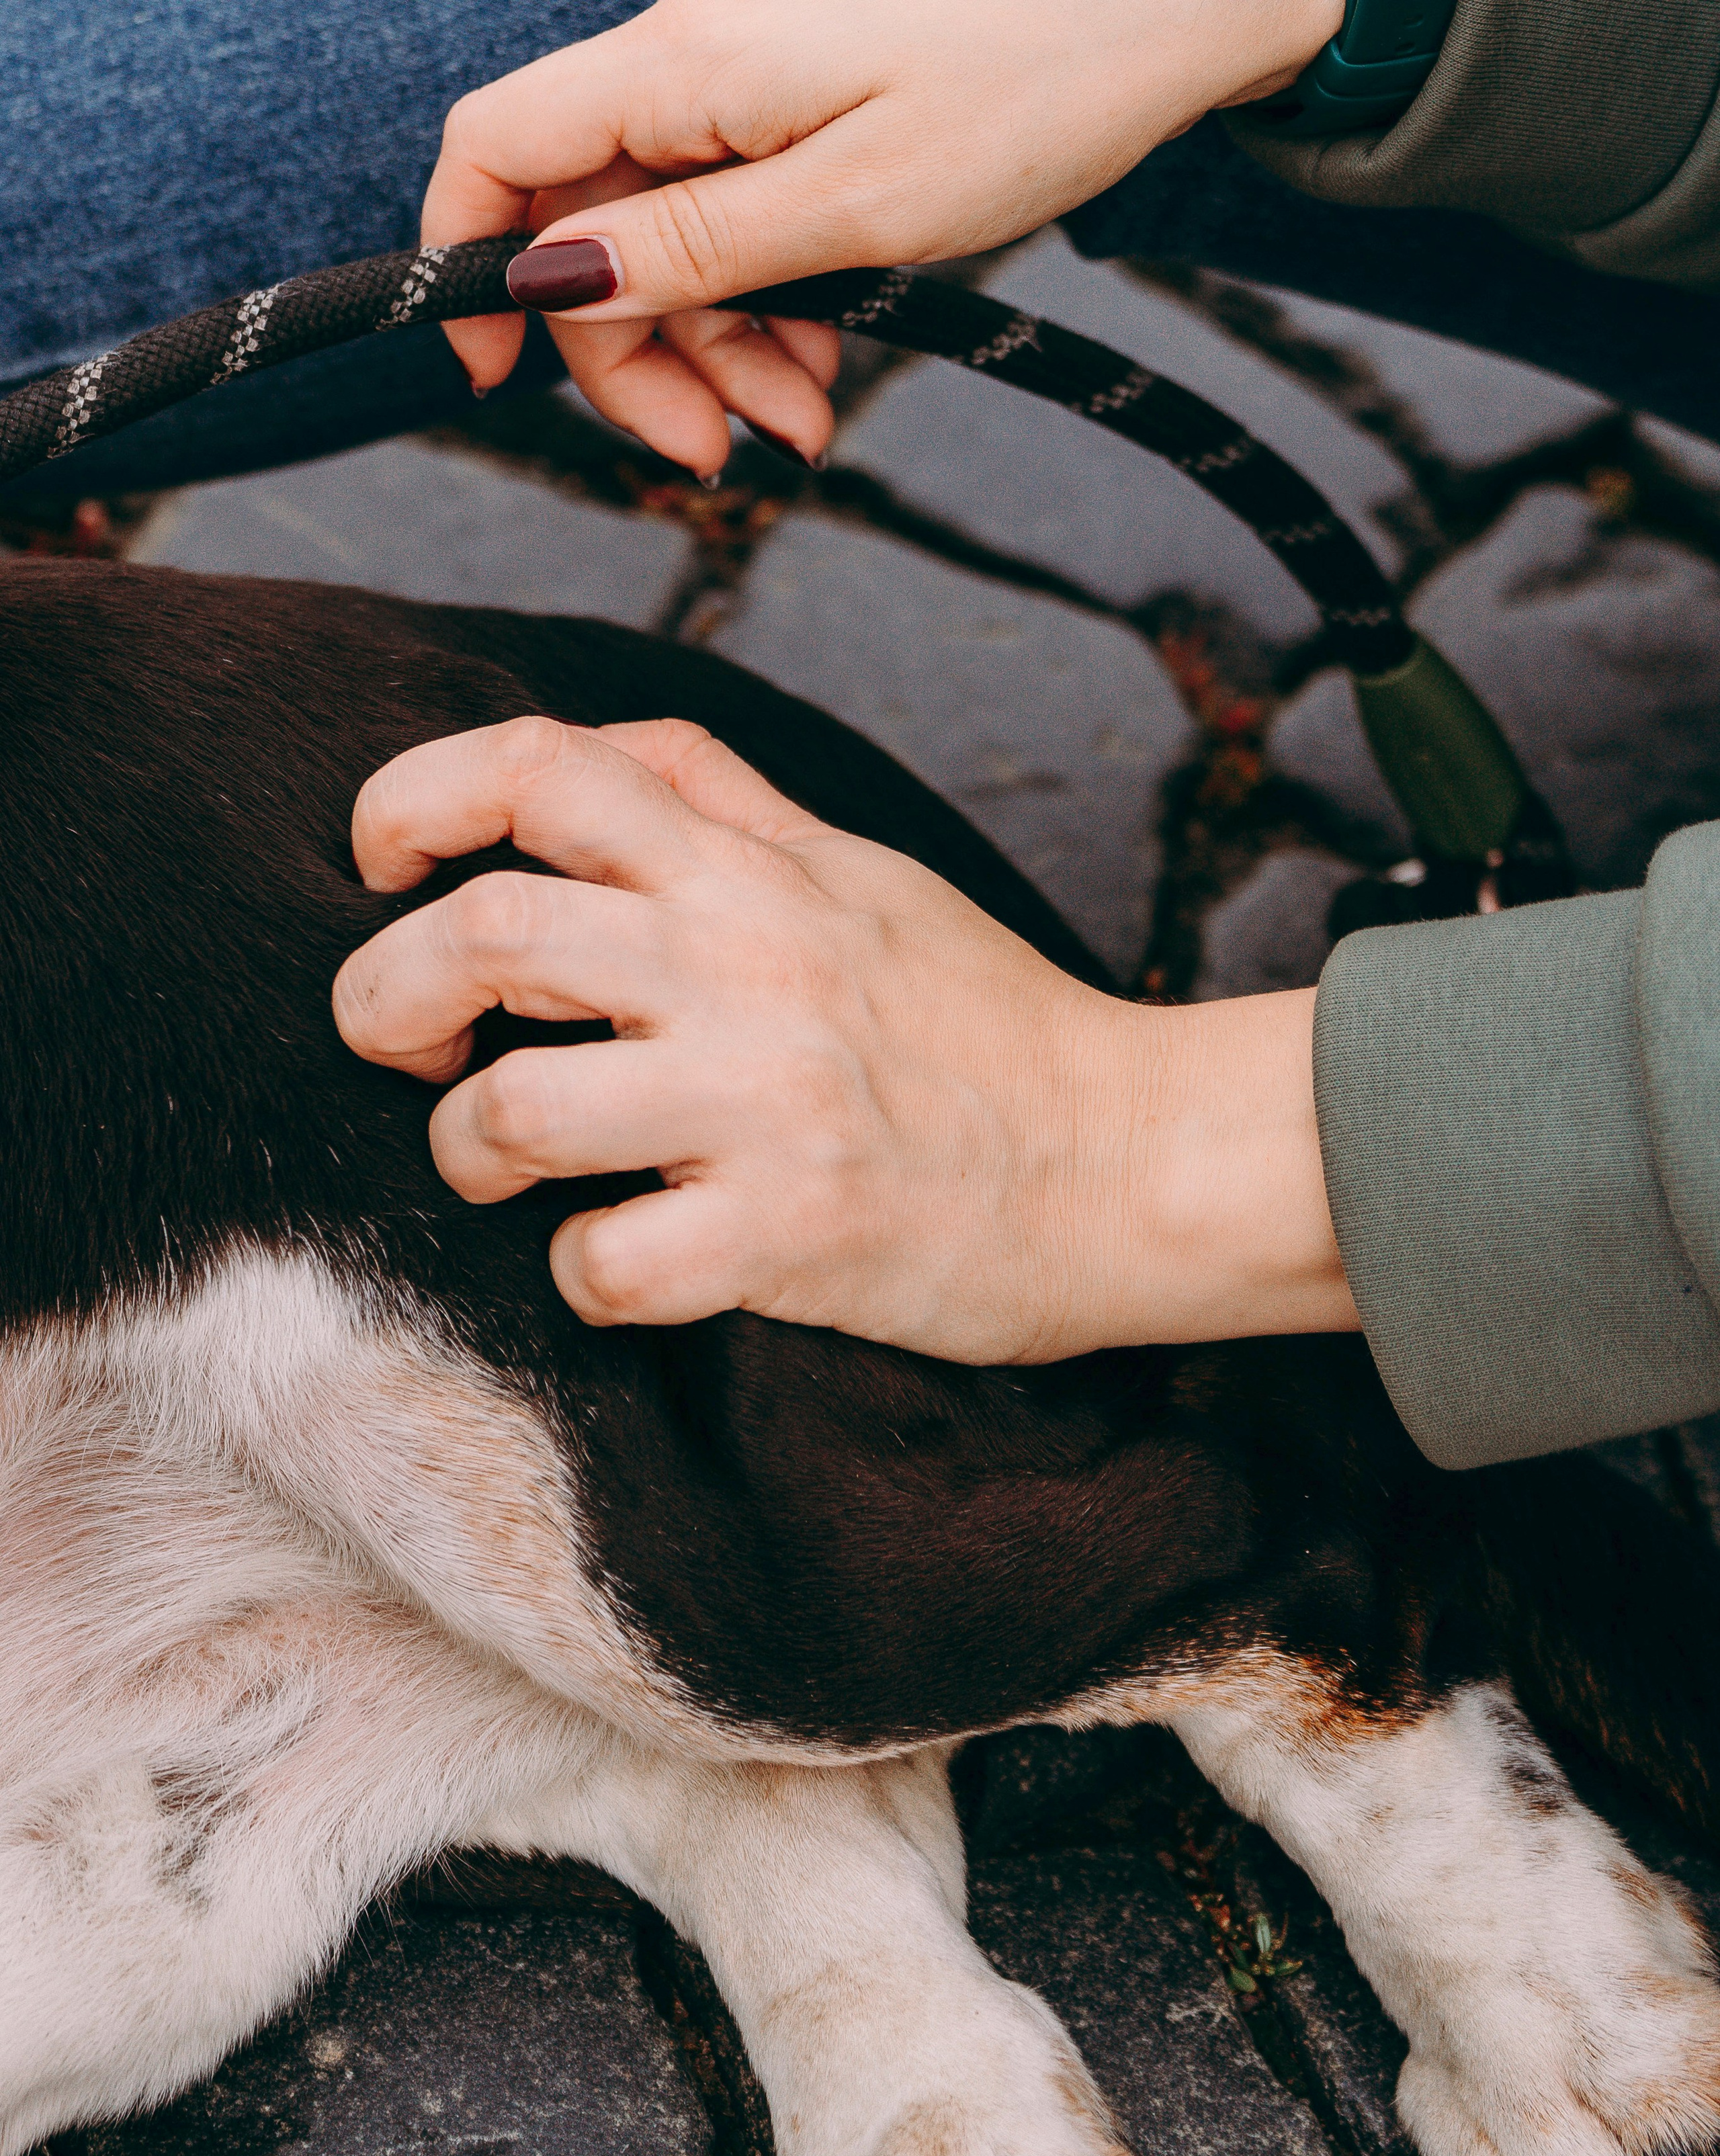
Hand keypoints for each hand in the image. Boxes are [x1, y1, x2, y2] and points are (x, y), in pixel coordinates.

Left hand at [333, 716, 1356, 1361]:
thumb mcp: (863, 872)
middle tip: (403, 1041)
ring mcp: (761, 1104)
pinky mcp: (787, 1234)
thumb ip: (727, 807)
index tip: (380, 860)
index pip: (540, 769)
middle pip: (483, 932)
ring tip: (503, 1168)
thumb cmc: (987, 1022)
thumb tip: (597, 757)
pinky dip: (583, 1278)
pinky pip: (603, 1266)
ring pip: (508, 1112)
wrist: (1135, 1157)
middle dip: (385, 993)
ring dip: (467, 1149)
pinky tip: (622, 1266)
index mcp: (753, 873)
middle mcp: (745, 968)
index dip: (414, 798)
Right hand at [425, 0, 1342, 474]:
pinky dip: (768, 311)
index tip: (493, 374)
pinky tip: (821, 368)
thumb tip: (551, 277)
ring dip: (720, 356)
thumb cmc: (1032, 87)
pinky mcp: (800, 112)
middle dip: (638, 358)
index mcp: (682, 64)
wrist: (1165, 10)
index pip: (501, 148)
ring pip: (669, 244)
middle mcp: (694, 61)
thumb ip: (690, 246)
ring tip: (804, 425)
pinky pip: (740, 226)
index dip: (470, 261)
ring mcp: (747, 87)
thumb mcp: (852, 206)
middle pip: (587, 226)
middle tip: (718, 458)